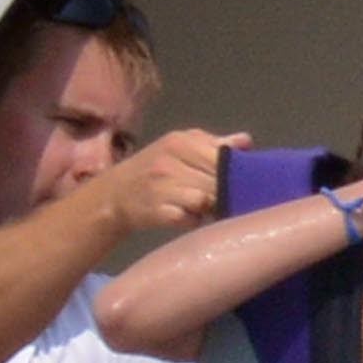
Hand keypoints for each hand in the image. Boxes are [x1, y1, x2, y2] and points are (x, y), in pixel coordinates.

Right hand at [115, 129, 251, 233]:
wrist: (116, 194)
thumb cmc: (156, 168)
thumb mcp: (181, 147)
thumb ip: (213, 144)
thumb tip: (246, 142)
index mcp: (179, 142)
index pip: (221, 157)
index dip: (232, 173)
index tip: (235, 181)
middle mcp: (170, 162)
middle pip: (216, 181)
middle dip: (222, 192)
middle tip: (221, 197)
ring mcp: (162, 188)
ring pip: (205, 201)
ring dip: (209, 208)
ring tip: (203, 207)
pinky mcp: (158, 212)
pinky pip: (190, 220)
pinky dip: (193, 221)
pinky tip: (188, 217)